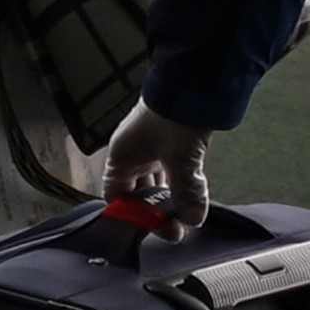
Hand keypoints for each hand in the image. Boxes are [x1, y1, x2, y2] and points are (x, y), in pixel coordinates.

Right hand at [102, 102, 213, 223]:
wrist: (194, 80)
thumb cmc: (174, 117)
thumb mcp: (180, 160)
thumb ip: (186, 192)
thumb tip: (193, 219)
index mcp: (121, 157)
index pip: (115, 195)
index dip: (130, 215)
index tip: (151, 229)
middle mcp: (132, 153)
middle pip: (137, 191)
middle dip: (154, 210)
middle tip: (174, 226)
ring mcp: (151, 146)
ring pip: (155, 181)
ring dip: (169, 197)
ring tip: (185, 212)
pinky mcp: (170, 140)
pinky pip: (170, 169)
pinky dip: (179, 182)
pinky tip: (193, 191)